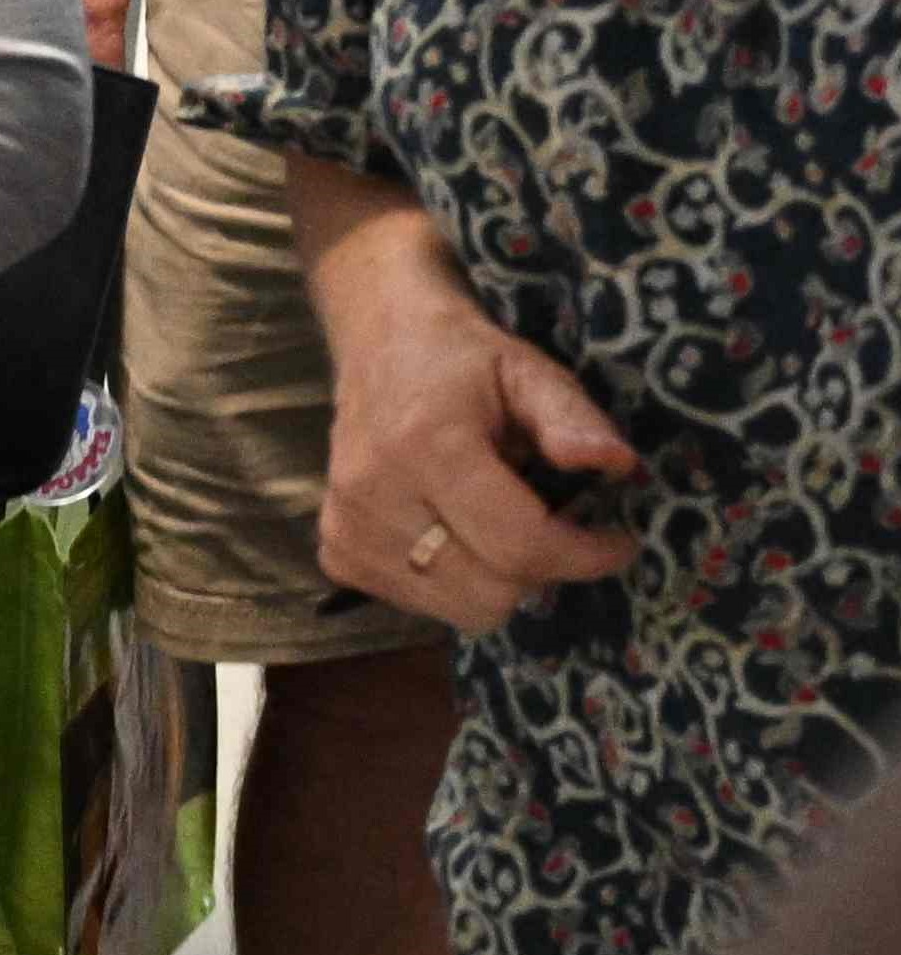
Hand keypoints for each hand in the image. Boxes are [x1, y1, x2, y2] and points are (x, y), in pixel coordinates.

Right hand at [313, 228, 635, 611]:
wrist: (379, 345)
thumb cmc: (464, 362)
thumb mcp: (531, 372)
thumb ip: (572, 420)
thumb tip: (616, 465)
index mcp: (427, 445)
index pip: (518, 544)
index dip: (583, 556)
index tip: (618, 543)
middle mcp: (375, 494)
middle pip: (490, 593)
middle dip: (540, 570)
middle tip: (554, 530)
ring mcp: (347, 529)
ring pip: (458, 609)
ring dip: (497, 580)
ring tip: (499, 527)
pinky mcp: (336, 551)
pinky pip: (419, 604)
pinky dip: (453, 583)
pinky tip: (454, 535)